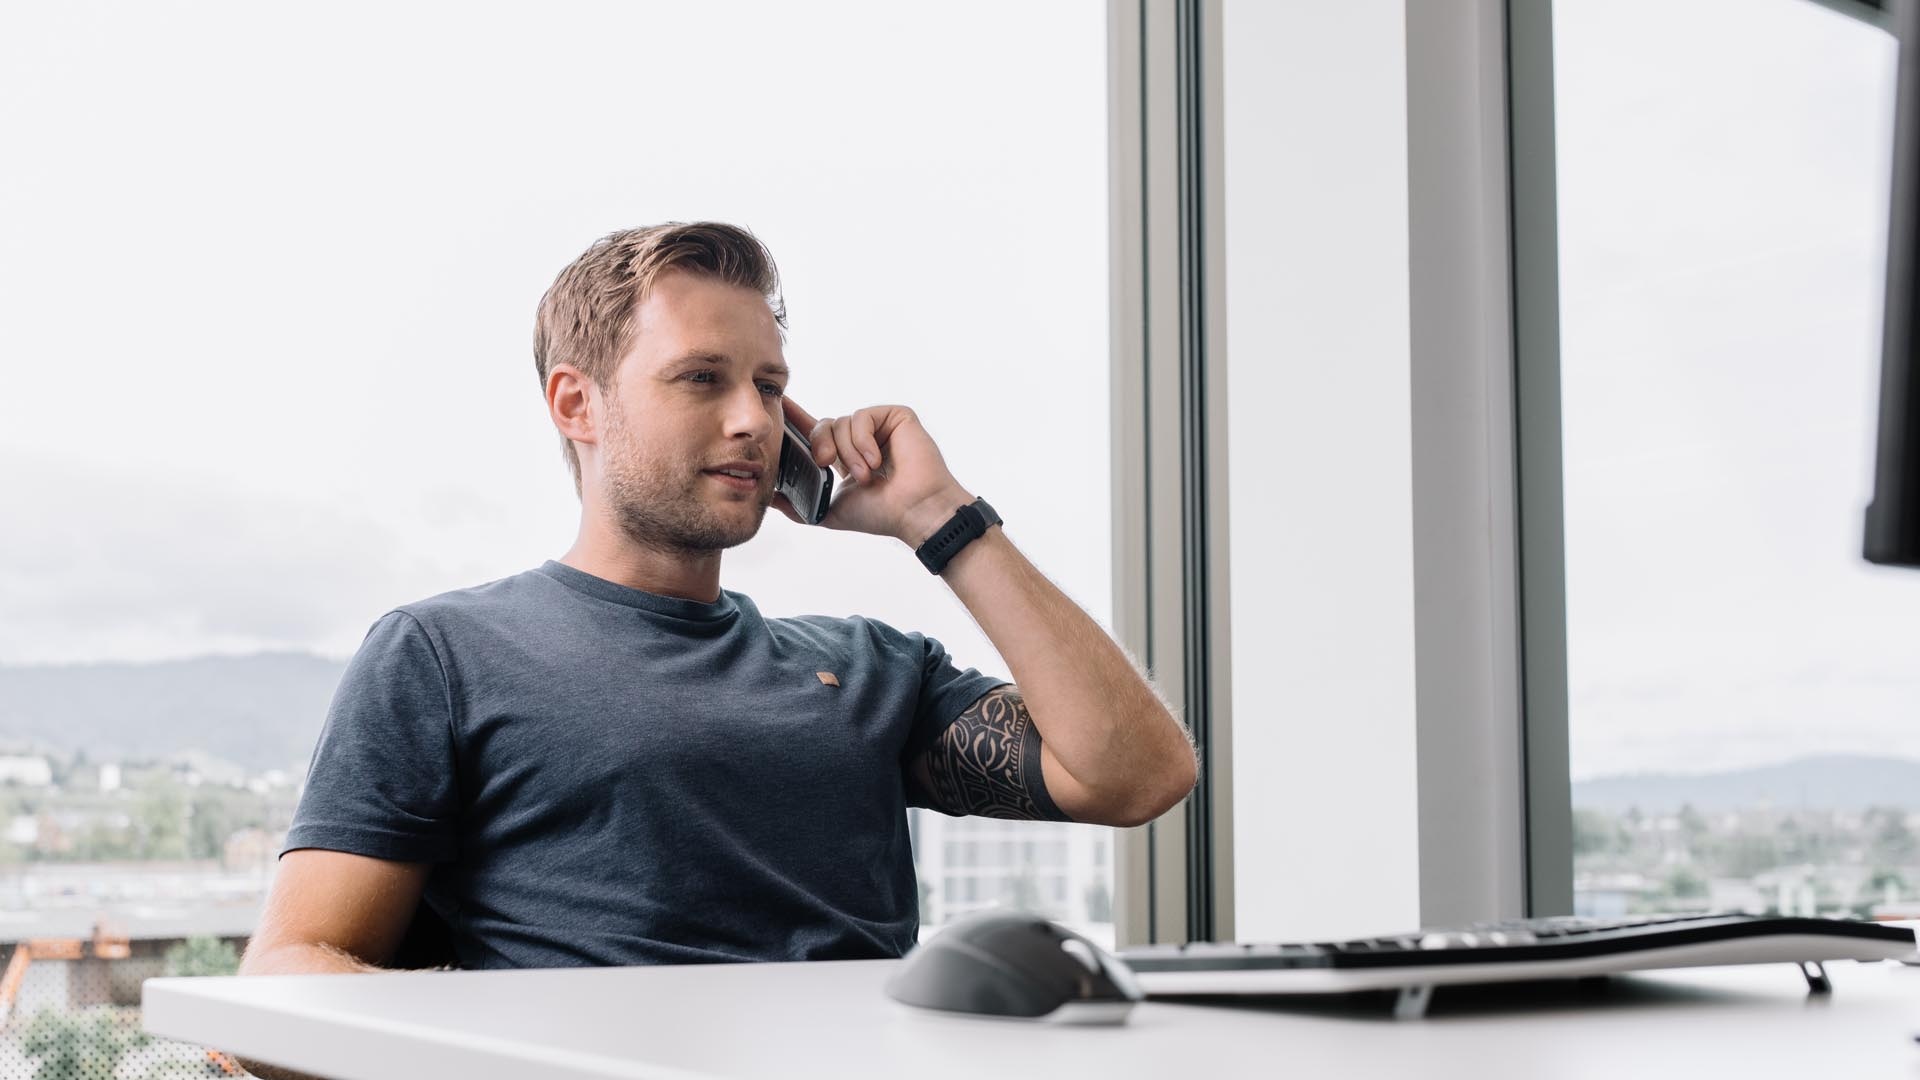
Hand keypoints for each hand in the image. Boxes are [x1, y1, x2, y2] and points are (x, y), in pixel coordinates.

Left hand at [771, 397, 973, 546]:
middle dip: (818, 444)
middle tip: (825, 464)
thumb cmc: (882, 515)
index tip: (778, 405)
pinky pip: (861, 417)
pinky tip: (876, 462)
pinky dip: (863, 441)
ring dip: (847, 452)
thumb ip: (800, 505)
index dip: (797, 418)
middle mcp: (861, 440)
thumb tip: (770, 497)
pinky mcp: (895, 416)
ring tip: (865, 476)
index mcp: (846, 457)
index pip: (816, 432)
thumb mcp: (830, 512)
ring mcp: (879, 427)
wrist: (913, 511)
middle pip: (823, 424)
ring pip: (841, 422)